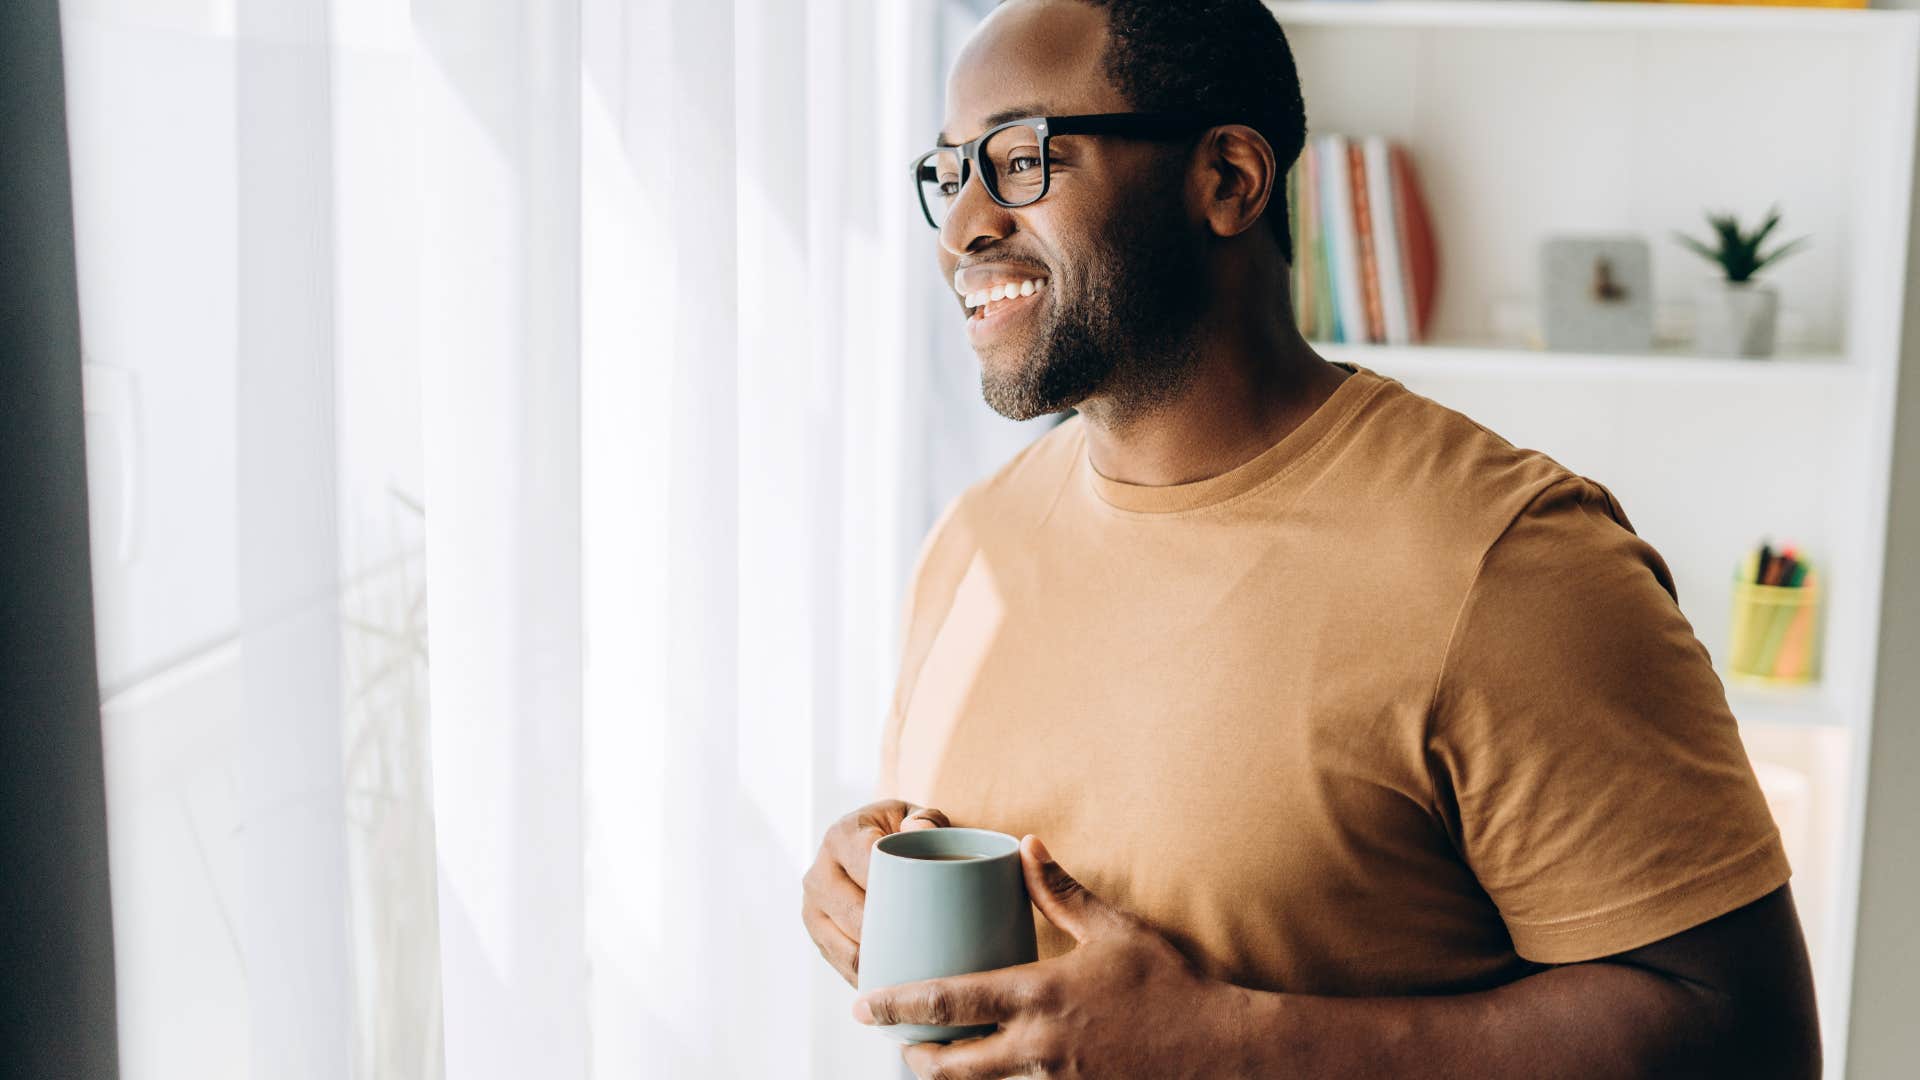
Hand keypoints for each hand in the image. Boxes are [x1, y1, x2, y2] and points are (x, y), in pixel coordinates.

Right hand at [802, 800, 951, 986]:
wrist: (870, 843)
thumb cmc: (901, 832)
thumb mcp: (915, 817)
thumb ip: (927, 820)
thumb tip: (920, 831)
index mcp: (842, 836)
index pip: (867, 868)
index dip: (896, 892)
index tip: (929, 909)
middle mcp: (818, 872)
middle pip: (855, 915)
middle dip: (891, 935)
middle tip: (931, 951)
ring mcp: (812, 907)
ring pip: (846, 948)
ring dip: (879, 963)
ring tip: (916, 973)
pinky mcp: (817, 934)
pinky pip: (842, 965)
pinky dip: (869, 977)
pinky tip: (897, 982)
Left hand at [853, 835, 1254, 1079]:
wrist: (1220, 1052)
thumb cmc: (1170, 985)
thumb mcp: (1114, 930)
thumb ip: (1061, 891)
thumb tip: (1025, 845)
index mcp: (1041, 994)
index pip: (951, 999)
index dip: (900, 1003)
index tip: (865, 1003)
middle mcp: (1039, 1043)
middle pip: (953, 1062)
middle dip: (914, 1054)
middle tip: (892, 1042)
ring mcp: (1055, 1078)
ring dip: (950, 1071)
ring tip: (929, 1057)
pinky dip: (997, 1077)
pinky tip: (995, 1064)